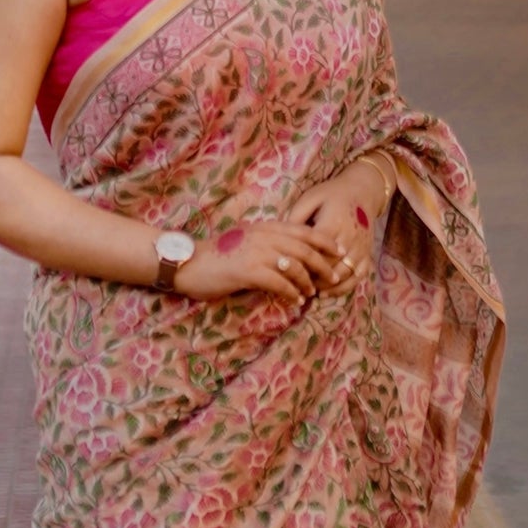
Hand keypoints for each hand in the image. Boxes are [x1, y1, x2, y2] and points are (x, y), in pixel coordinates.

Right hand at [176, 218, 350, 307]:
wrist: (188, 262)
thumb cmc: (216, 255)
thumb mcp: (244, 240)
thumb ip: (266, 242)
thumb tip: (289, 254)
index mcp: (264, 227)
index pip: (302, 230)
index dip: (323, 240)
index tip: (338, 250)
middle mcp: (263, 236)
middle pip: (304, 248)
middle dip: (323, 264)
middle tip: (333, 277)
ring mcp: (256, 252)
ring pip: (294, 267)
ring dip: (307, 282)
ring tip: (311, 293)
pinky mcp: (248, 271)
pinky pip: (279, 283)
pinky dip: (291, 293)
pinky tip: (295, 300)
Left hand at [286, 156, 386, 291]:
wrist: (362, 191)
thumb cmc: (330, 194)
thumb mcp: (310, 199)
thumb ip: (296, 218)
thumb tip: (279, 238)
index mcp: (333, 223)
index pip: (315, 250)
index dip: (301, 263)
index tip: (285, 271)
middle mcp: (350, 237)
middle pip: (330, 265)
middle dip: (312, 278)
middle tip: (293, 286)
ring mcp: (361, 247)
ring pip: (344, 274)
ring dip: (326, 286)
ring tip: (307, 292)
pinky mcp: (367, 253)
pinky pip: (358, 276)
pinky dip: (343, 288)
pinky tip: (327, 294)